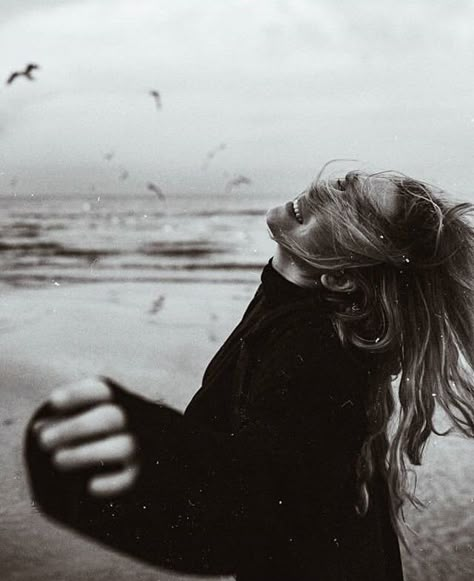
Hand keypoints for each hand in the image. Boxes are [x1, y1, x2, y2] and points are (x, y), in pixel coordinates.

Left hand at [34, 377, 138, 497]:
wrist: (140, 448)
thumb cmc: (98, 429)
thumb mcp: (83, 417)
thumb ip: (62, 420)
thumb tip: (39, 429)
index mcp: (119, 399)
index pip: (102, 390)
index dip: (78, 394)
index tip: (54, 401)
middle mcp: (135, 419)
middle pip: (111, 417)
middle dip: (75, 428)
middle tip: (44, 441)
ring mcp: (142, 446)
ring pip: (123, 446)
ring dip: (86, 454)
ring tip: (57, 460)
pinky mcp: (142, 473)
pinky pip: (130, 479)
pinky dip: (109, 484)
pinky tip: (90, 486)